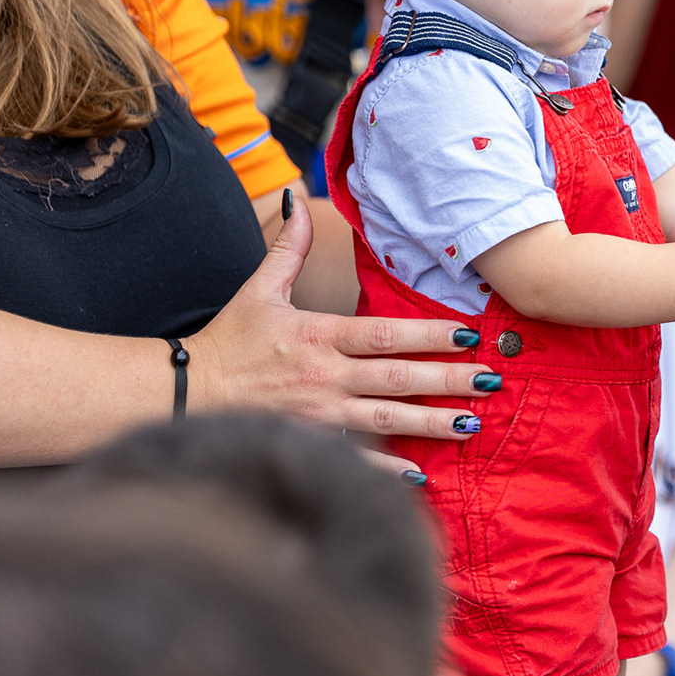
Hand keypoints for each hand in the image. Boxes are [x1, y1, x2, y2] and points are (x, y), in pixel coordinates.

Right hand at [185, 201, 498, 454]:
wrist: (184, 392)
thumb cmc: (227, 341)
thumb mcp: (258, 290)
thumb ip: (288, 249)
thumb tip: (297, 200)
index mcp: (318, 335)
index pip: (386, 334)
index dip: (431, 334)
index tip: (470, 335)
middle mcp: (324, 376)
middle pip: (398, 378)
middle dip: (449, 380)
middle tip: (490, 380)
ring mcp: (319, 414)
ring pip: (388, 420)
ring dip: (433, 424)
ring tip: (473, 424)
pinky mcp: (309, 441)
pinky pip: (356, 458)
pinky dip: (389, 469)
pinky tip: (422, 475)